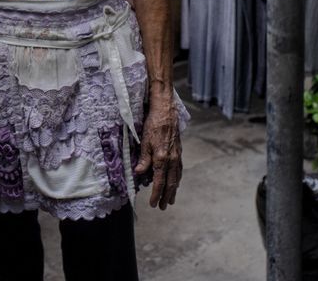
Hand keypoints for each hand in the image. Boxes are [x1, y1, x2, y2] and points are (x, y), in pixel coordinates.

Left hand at [135, 93, 181, 209]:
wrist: (166, 111)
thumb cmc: (153, 124)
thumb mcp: (144, 141)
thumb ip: (143, 159)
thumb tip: (138, 174)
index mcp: (162, 158)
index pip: (159, 182)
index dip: (156, 194)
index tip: (153, 204)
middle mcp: (172, 160)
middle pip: (170, 183)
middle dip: (166, 196)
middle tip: (162, 207)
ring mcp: (177, 156)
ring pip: (176, 178)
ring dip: (173, 190)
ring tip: (170, 200)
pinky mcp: (179, 151)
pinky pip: (179, 170)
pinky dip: (177, 179)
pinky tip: (176, 182)